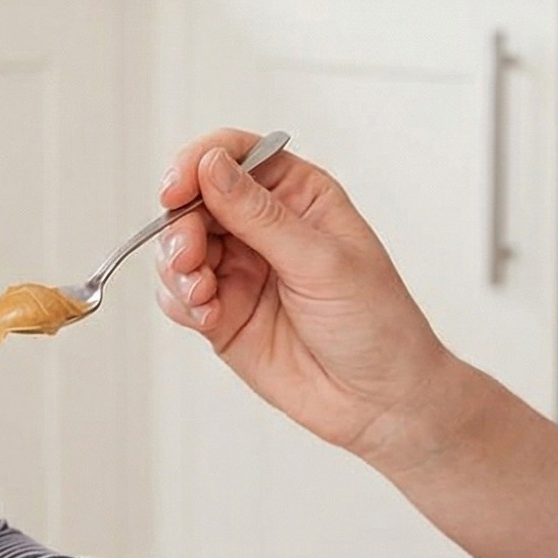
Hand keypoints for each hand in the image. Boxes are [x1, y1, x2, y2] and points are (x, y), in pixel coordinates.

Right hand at [155, 128, 460, 463]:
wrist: (381, 401)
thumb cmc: (376, 323)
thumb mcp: (322, 261)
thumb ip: (260, 215)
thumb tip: (211, 166)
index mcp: (297, 195)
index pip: (235, 155)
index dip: (198, 163)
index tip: (176, 189)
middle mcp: (262, 226)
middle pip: (195, 200)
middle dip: (181, 225)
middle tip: (188, 257)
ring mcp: (239, 269)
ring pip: (178, 247)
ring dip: (176, 266)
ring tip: (202, 293)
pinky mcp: (222, 312)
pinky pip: (178, 294)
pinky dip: (180, 301)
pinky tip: (207, 316)